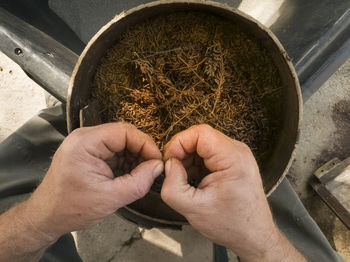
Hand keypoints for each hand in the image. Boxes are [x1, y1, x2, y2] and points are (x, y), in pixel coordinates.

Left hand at [25, 122, 163, 240]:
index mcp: (85, 143)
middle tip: (152, 169)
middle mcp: (84, 137)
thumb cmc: (70, 208)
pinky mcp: (89, 152)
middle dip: (141, 151)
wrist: (47, 216)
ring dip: (134, 157)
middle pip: (124, 135)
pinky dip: (125, 162)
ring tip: (141, 175)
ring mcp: (86, 144)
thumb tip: (158, 167)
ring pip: (121, 143)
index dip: (145, 144)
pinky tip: (130, 175)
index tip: (157, 161)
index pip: (125, 132)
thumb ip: (139, 182)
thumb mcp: (110, 198)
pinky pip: (114, 150)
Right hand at [161, 124, 305, 260]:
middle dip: (182, 152)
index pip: (200, 133)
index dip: (179, 143)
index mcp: (233, 158)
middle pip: (201, 137)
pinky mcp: (234, 162)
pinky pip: (209, 153)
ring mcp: (237, 155)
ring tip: (185, 180)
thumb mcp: (192, 208)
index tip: (170, 161)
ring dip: (188, 159)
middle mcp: (238, 151)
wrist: (253, 236)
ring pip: (203, 145)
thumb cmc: (231, 225)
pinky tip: (195, 180)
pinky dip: (197, 164)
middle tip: (174, 172)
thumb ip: (172, 185)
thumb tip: (169, 165)